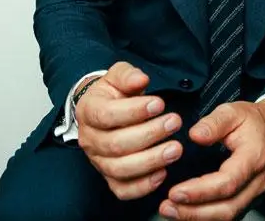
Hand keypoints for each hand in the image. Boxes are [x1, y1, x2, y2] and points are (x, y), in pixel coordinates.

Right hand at [76, 62, 182, 199]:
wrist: (103, 109)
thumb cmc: (114, 92)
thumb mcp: (117, 75)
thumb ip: (128, 75)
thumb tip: (140, 80)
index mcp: (89, 111)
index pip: (107, 115)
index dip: (134, 111)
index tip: (160, 103)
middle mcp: (89, 139)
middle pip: (116, 144)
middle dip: (149, 134)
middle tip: (174, 122)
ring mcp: (97, 161)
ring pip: (120, 169)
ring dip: (151, 161)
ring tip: (175, 149)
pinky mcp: (108, 178)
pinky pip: (122, 190)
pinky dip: (143, 186)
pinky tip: (163, 173)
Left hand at [159, 98, 264, 219]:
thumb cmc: (252, 121)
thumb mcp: (232, 111)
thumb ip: (213, 123)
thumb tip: (195, 135)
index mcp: (254, 157)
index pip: (227, 182)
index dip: (200, 191)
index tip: (176, 191)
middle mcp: (258, 181)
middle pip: (228, 207)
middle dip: (194, 212)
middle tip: (168, 206)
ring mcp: (255, 194)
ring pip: (228, 216)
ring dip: (197, 218)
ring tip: (171, 211)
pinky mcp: (248, 200)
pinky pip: (228, 215)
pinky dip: (206, 217)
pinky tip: (186, 213)